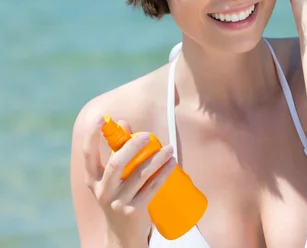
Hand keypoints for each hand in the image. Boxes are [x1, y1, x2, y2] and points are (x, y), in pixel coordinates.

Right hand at [83, 114, 175, 245]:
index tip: (102, 118)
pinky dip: (163, 173)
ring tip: (169, 148)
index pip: (88, 154)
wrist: (122, 235)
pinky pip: (152, 188)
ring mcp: (118, 203)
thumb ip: (118, 150)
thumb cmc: (118, 196)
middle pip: (116, 164)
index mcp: (92, 179)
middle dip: (132, 146)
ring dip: (156, 158)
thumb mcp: (112, 178)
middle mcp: (102, 191)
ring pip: (139, 175)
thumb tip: (124, 123)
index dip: (93, 135)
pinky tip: (172, 163)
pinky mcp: (134, 212)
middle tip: (147, 136)